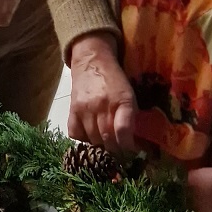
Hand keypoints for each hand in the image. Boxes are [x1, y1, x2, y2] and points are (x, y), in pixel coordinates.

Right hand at [68, 32, 137, 151]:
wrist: (92, 61)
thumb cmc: (115, 79)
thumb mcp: (130, 94)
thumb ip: (133, 117)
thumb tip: (139, 143)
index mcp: (122, 101)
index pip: (123, 131)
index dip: (128, 146)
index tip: (132, 150)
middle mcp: (102, 106)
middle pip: (108, 140)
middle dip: (117, 150)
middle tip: (121, 151)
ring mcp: (85, 109)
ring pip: (93, 140)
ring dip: (101, 146)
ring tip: (107, 144)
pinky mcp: (72, 110)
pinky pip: (75, 134)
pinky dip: (83, 139)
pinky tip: (90, 135)